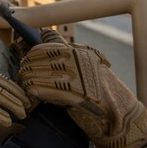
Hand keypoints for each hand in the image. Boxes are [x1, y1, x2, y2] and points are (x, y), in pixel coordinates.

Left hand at [18, 34, 146, 147]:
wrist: (120, 115)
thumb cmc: (101, 92)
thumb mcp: (87, 65)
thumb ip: (65, 50)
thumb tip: (43, 32)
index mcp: (77, 52)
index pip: (41, 48)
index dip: (30, 59)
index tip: (28, 67)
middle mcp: (74, 59)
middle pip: (33, 60)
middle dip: (26, 71)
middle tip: (26, 81)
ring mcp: (71, 74)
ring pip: (32, 74)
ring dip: (27, 84)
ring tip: (30, 91)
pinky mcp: (67, 92)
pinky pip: (37, 88)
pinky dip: (32, 94)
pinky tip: (35, 98)